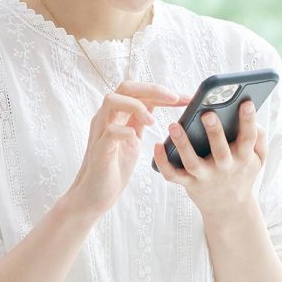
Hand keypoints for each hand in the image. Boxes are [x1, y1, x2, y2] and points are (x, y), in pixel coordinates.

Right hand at [64, 80, 192, 219]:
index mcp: (116, 114)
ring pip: (112, 100)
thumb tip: (155, 102)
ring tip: (152, 122)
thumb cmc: (114, 167)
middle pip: (125, 87)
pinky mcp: (100, 149)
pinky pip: (111, 131)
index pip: (137, 91)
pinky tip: (136, 138)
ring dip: (136, 105)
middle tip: (174, 99)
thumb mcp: (133, 139)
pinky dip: (126, 130)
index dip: (162, 91)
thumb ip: (139, 120)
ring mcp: (101, 131)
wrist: (95, 194)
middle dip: (152, 89)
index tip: (185, 98)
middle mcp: (106, 117)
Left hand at [152, 99, 266, 220]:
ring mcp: (206, 176)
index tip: (246, 102)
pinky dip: (163, 162)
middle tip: (207, 113)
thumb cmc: (242, 173)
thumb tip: (252, 115)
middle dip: (215, 132)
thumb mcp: (258, 159)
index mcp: (243, 158)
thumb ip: (259, 138)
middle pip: (220, 151)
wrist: (229, 209)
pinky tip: (157, 145)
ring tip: (174, 125)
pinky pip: (173, 175)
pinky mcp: (189, 183)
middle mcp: (225, 168)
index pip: (248, 138)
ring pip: (192, 162)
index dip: (248, 121)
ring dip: (183, 144)